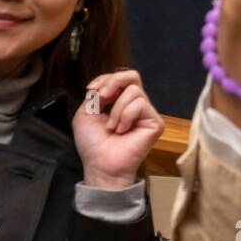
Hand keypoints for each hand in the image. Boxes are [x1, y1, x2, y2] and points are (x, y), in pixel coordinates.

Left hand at [72, 69, 163, 189]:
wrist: (101, 165)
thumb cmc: (93, 145)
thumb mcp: (85, 113)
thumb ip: (95, 95)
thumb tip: (106, 86)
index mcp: (119, 102)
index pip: (119, 78)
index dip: (105, 79)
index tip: (91, 90)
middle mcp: (135, 105)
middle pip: (132, 76)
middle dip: (113, 82)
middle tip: (102, 97)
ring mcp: (146, 114)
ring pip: (134, 91)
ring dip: (116, 109)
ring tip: (112, 127)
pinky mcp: (155, 122)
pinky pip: (140, 104)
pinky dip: (126, 116)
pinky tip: (122, 131)